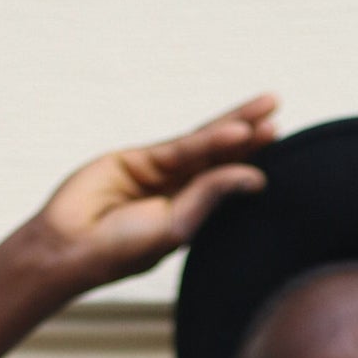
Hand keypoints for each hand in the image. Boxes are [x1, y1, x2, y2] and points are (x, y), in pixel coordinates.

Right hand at [27, 93, 276, 298]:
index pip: (227, 183)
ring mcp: (158, 172)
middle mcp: (177, 190)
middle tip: (276, 109)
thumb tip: (256, 176)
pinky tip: (238, 133)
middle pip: (220, 156)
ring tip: (266, 107)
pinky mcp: (138, 158)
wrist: (71, 246)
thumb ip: (211, 196)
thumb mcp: (177, 227)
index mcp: (191, 215)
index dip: (253, 162)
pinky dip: (210, 139)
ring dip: (235, 124)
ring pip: (203, 143)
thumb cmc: (121, 250)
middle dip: (250, 134)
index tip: (286, 149)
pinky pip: (181, 147)